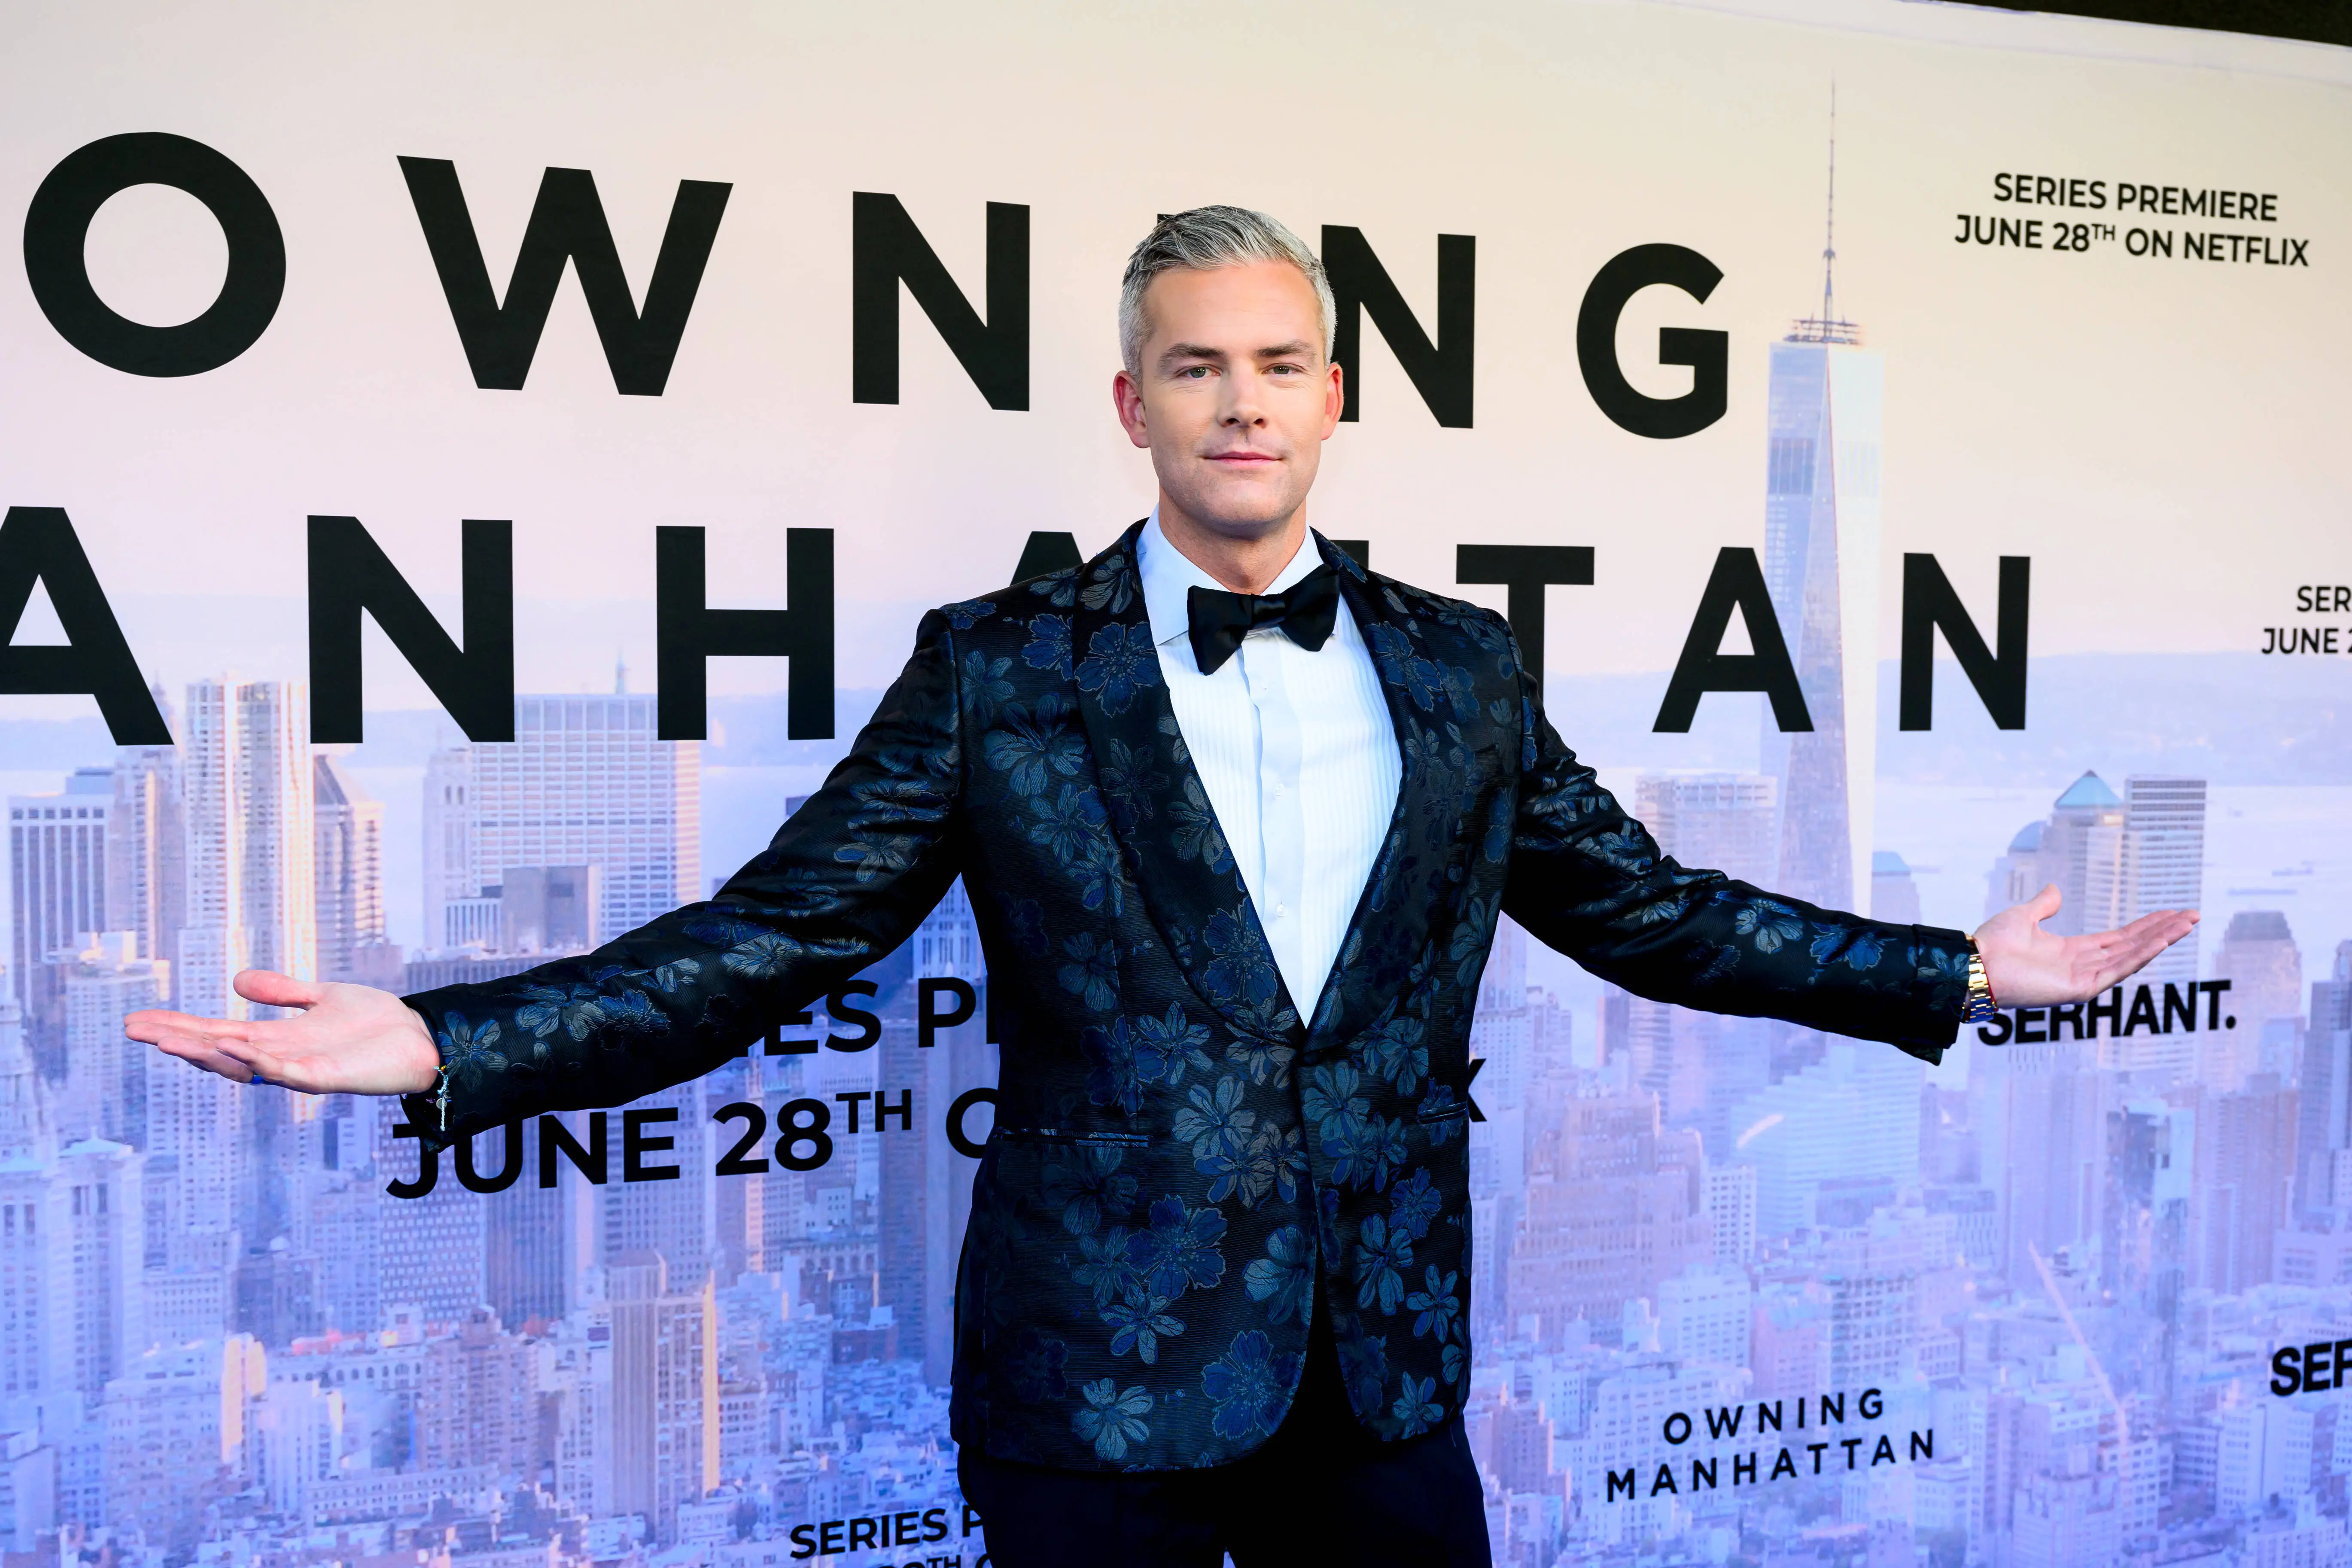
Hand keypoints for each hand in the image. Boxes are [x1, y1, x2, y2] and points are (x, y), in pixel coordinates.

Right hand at [126, 970, 440, 1094]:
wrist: (420, 1036)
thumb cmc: (374, 1022)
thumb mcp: (321, 997)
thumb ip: (282, 991)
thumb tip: (237, 980)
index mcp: (276, 1038)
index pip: (217, 1032)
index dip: (180, 1027)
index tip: (139, 1020)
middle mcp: (281, 1057)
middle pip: (219, 1051)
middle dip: (179, 1041)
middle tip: (136, 1031)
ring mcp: (300, 1071)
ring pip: (244, 1066)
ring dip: (207, 1053)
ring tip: (169, 1039)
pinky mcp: (326, 1078)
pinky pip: (286, 1072)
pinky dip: (260, 1060)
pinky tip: (236, 1044)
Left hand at [1971, 884, 2198, 1007]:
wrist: (1975, 963)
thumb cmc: (1993, 944)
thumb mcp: (2023, 916)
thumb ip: (2043, 905)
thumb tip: (2055, 890)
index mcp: (2071, 951)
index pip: (2118, 938)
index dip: (2145, 926)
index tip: (2170, 913)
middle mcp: (2082, 965)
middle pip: (2132, 946)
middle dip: (2163, 931)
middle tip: (2192, 916)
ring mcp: (2083, 979)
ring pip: (2132, 957)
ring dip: (2161, 940)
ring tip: (2187, 923)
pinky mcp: (2080, 988)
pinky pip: (2117, 970)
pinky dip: (2140, 955)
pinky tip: (2161, 941)